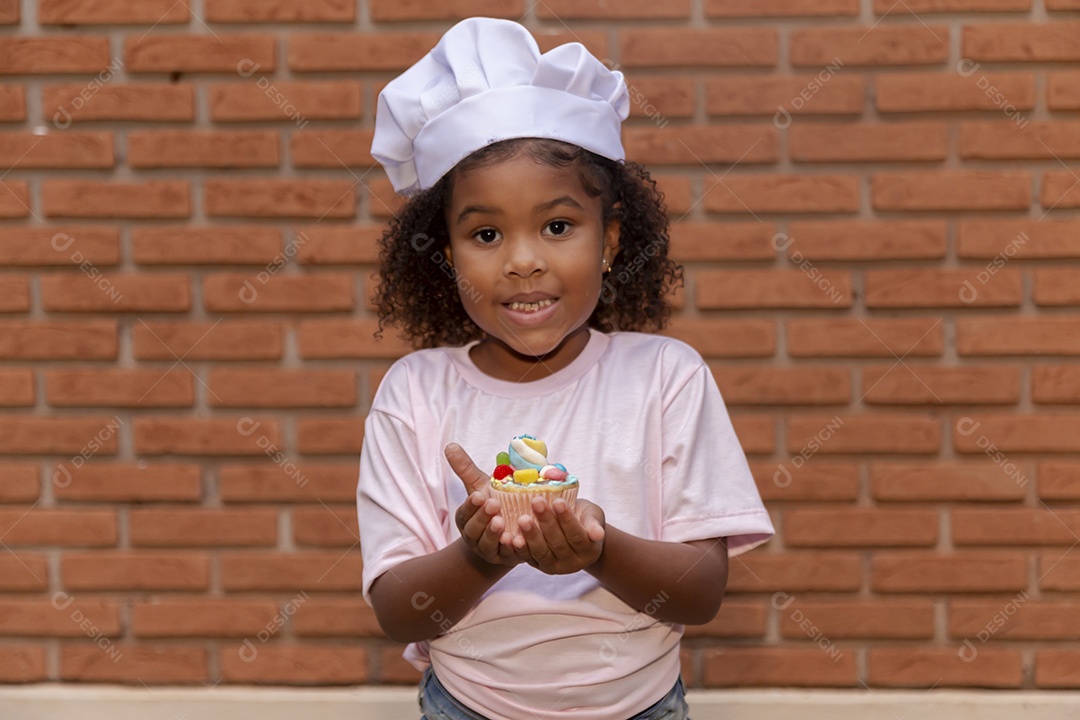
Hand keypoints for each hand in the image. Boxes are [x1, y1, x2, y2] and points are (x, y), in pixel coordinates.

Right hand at [445, 443, 529, 567]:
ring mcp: (490, 550)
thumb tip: (450, 445)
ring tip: (502, 523)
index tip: (479, 495)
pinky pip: (509, 556)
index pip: (464, 513)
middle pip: (474, 530)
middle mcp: (474, 537)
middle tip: (493, 505)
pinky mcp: (507, 558)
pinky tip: (519, 541)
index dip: (471, 506)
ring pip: (489, 545)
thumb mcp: (480, 486)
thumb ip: (466, 469)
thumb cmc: (493, 504)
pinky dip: (513, 549)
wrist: (507, 533)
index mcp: (466, 519)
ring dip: (494, 535)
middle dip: (482, 518)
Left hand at [515, 496, 604, 574]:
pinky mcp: (539, 566)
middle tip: (536, 502)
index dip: (567, 519)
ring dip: (531, 536)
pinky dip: (519, 549)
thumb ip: (594, 523)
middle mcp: (573, 563)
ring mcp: (555, 567)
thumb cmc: (583, 517)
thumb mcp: (592, 515)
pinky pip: (528, 558)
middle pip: (558, 543)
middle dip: (546, 522)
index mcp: (589, 550)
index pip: (576, 535)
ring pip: (542, 553)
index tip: (558, 502)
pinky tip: (511, 537)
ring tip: (522, 519)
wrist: (572, 529)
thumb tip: (598, 534)